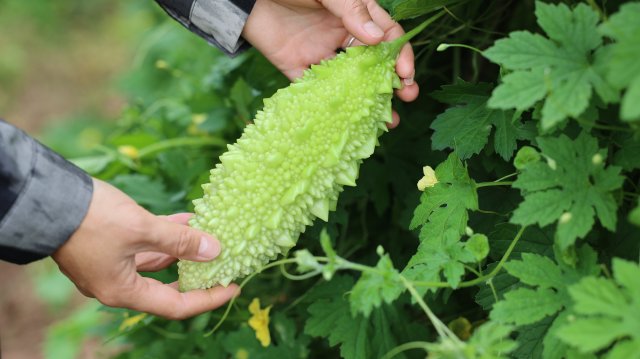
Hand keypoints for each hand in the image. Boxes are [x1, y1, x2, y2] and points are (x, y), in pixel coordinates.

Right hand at [52, 179, 237, 319]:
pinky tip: (186, 219)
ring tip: (210, 233)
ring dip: (182, 248)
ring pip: (157, 262)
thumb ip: (179, 241)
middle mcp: (117, 284)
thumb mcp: (140, 229)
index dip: (208, 298)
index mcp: (122, 290)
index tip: (234, 287)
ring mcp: (111, 265)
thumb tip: (213, 250)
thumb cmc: (91, 218)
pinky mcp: (107, 246)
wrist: (46, 198)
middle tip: (224, 262)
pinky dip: (166, 235)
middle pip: (167, 285)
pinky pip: (144, 246)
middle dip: (197, 272)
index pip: (175, 305)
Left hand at [242, 0, 417, 126]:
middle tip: (408, 96)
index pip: (385, 35)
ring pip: (350, 82)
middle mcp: (341, 36)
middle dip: (392, 80)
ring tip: (386, 119)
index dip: (399, 53)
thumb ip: (351, 10)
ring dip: (369, 100)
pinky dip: (332, 106)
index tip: (405, 70)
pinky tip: (347, 120)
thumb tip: (375, 38)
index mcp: (353, 15)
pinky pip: (316, 91)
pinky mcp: (297, 69)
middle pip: (373, 63)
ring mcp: (320, 54)